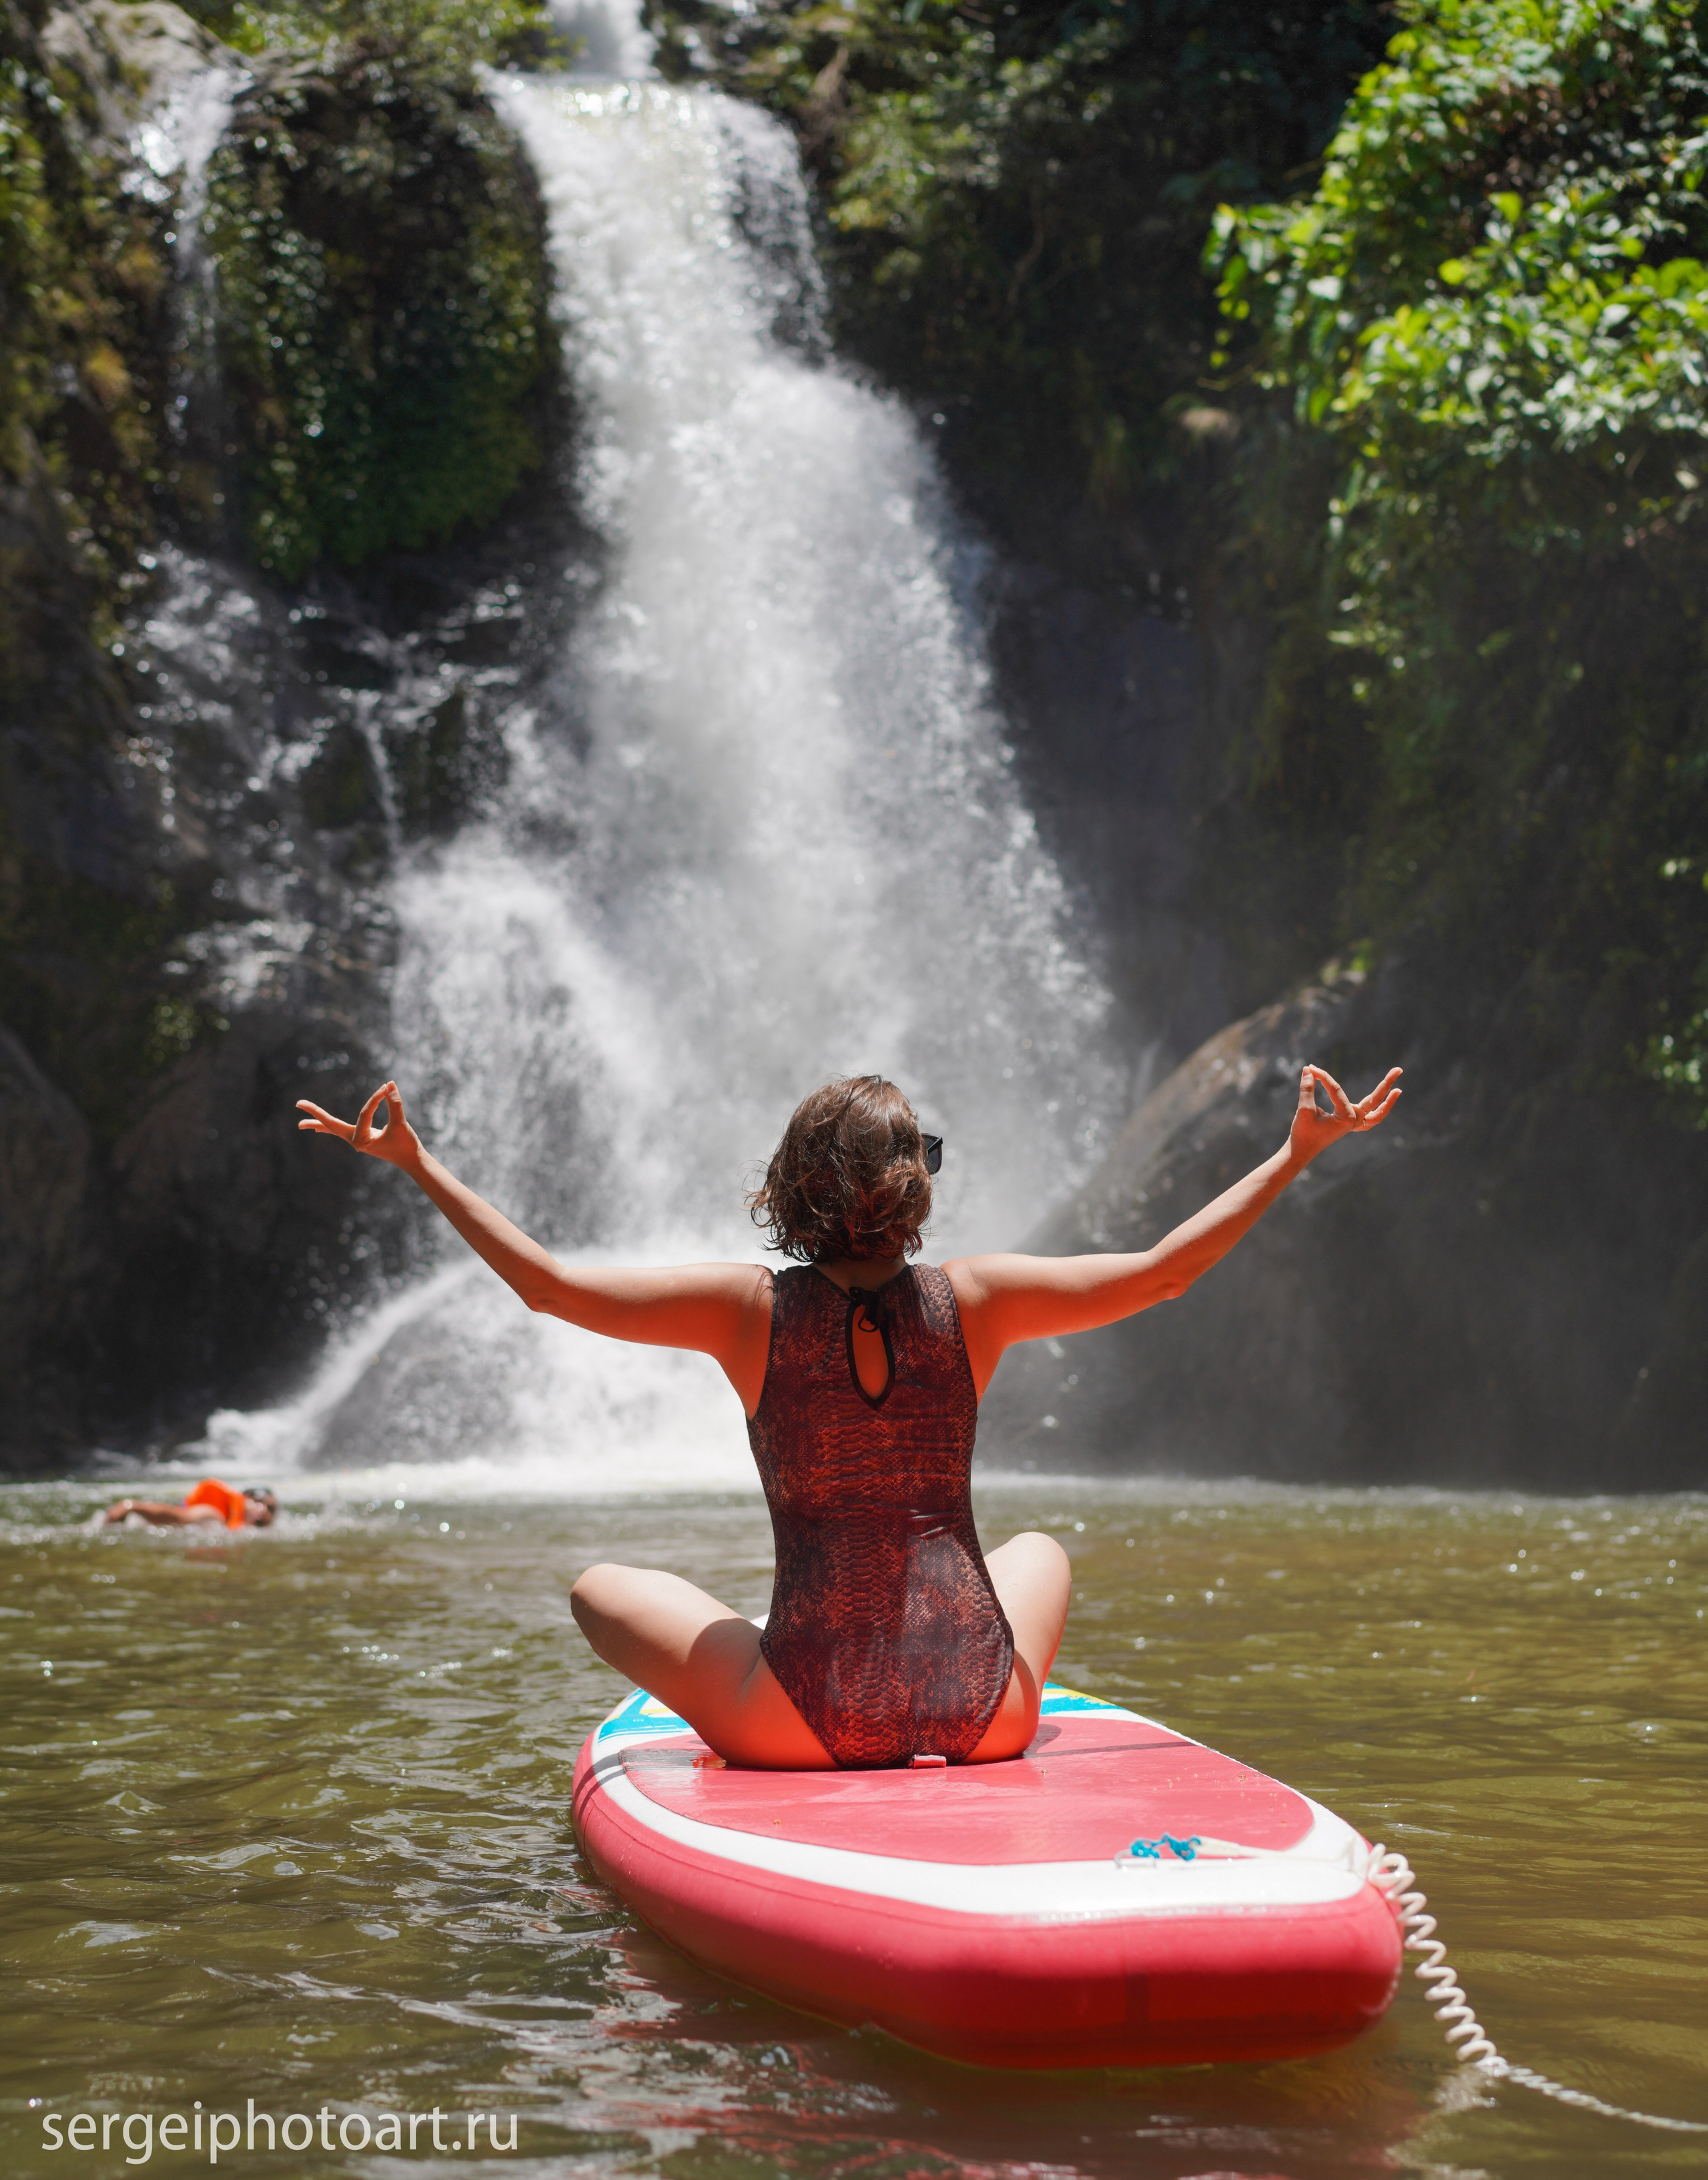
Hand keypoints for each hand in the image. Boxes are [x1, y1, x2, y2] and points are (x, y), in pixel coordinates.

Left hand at [295, 1079, 420, 1168]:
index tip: (387, 1088)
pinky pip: (340, 1131)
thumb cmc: (406, 1145)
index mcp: (361, 1140)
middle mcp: (355, 1141)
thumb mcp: (401, 1124)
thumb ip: (395, 1104)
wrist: (412, 1161)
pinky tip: (318, 1128)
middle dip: (314, 1114)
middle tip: (297, 1103)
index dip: (375, 1099)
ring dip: (317, 1124)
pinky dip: (329, 1127)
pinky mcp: (362, 1138)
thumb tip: (389, 1085)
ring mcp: (357, 1140)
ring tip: (300, 1124)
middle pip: (330, 1125)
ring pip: (333, 1129)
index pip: (364, 1113)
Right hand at [1288, 1062, 1401, 1165]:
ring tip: (1399, 1089)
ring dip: (1388, 1101)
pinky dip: (1378, 1109)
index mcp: (1346, 1118)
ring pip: (1378, 1112)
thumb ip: (1307, 1089)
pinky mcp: (1350, 1124)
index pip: (1337, 1091)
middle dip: (1387, 1084)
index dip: (1323, 1077)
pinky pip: (1370, 1117)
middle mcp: (1354, 1121)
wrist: (1302, 1150)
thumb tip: (1309, 1070)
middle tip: (1399, 1069)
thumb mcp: (1304, 1109)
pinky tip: (1384, 1100)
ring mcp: (1354, 1124)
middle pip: (1376, 1100)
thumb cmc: (1303, 1132)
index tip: (1311, 1068)